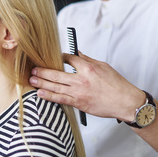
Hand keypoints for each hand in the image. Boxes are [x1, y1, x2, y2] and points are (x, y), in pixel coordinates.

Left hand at [29, 52, 143, 119]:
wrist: (125, 102)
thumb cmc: (117, 84)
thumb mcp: (103, 66)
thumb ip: (87, 60)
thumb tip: (76, 53)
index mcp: (88, 68)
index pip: (68, 58)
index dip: (58, 57)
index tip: (52, 57)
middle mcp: (81, 79)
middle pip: (57, 73)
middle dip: (43, 70)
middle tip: (33, 69)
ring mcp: (79, 92)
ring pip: (56, 86)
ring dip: (42, 82)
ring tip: (32, 79)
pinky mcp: (79, 103)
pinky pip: (61, 99)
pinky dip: (49, 96)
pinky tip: (40, 93)